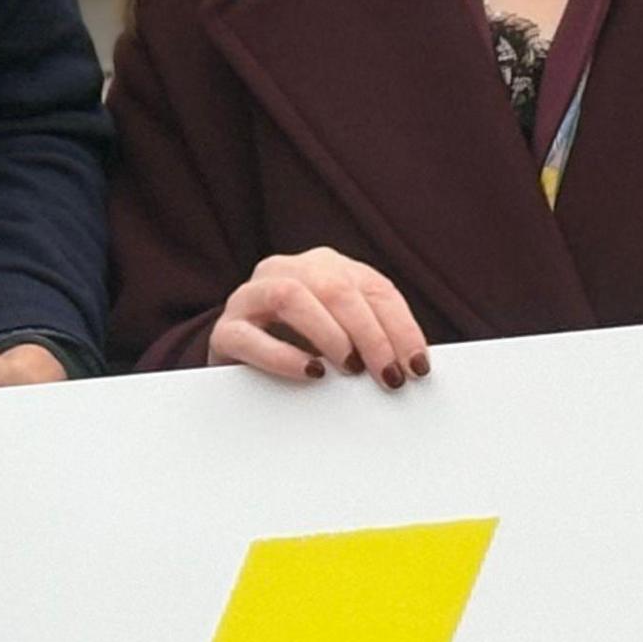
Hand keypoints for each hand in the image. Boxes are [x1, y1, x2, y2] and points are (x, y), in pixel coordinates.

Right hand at [209, 249, 427, 388]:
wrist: (238, 362)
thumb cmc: (301, 350)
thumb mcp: (342, 339)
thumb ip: (370, 342)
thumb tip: (409, 369)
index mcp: (325, 266)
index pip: (373, 288)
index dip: (401, 327)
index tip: (417, 367)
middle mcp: (287, 270)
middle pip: (336, 288)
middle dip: (370, 334)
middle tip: (387, 375)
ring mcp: (251, 296)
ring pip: (291, 296)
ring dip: (328, 333)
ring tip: (349, 368)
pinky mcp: (225, 330)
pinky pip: (250, 336)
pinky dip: (283, 356)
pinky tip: (310, 373)